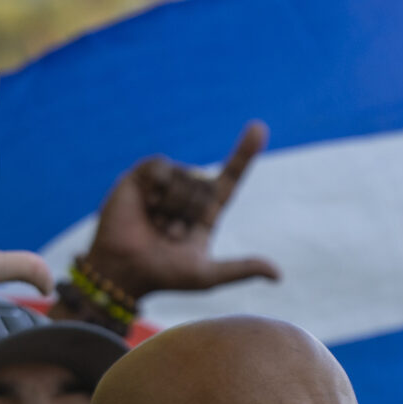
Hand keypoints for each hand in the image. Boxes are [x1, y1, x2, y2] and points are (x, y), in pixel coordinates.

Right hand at [77, 121, 279, 300]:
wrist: (124, 271)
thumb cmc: (164, 275)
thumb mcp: (207, 275)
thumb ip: (241, 269)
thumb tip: (278, 275)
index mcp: (206, 212)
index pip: (230, 178)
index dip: (244, 154)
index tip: (258, 127)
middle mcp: (187, 193)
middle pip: (206, 184)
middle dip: (191, 213)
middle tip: (169, 235)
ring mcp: (164, 183)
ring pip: (185, 177)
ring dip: (172, 207)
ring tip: (155, 224)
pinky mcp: (142, 176)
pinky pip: (161, 168)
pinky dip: (157, 189)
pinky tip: (146, 204)